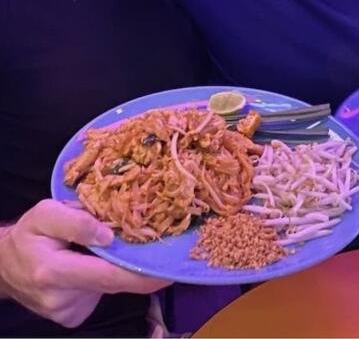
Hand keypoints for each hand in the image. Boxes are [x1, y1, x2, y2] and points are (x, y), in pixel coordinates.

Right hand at [0, 200, 168, 328]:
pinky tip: (87, 265)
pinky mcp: (72, 318)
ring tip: (101, 248)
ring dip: (113, 268)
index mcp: (54, 271)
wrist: (5, 267)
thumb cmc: (28, 235)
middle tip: (156, 248)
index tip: (169, 270)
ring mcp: (67, 314)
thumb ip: (76, 221)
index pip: (108, 276)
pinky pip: (98, 293)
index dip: (141, 275)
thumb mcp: (45, 213)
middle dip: (137, 268)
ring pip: (106, 287)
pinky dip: (100, 277)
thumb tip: (109, 234)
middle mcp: (62, 299)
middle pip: (113, 283)